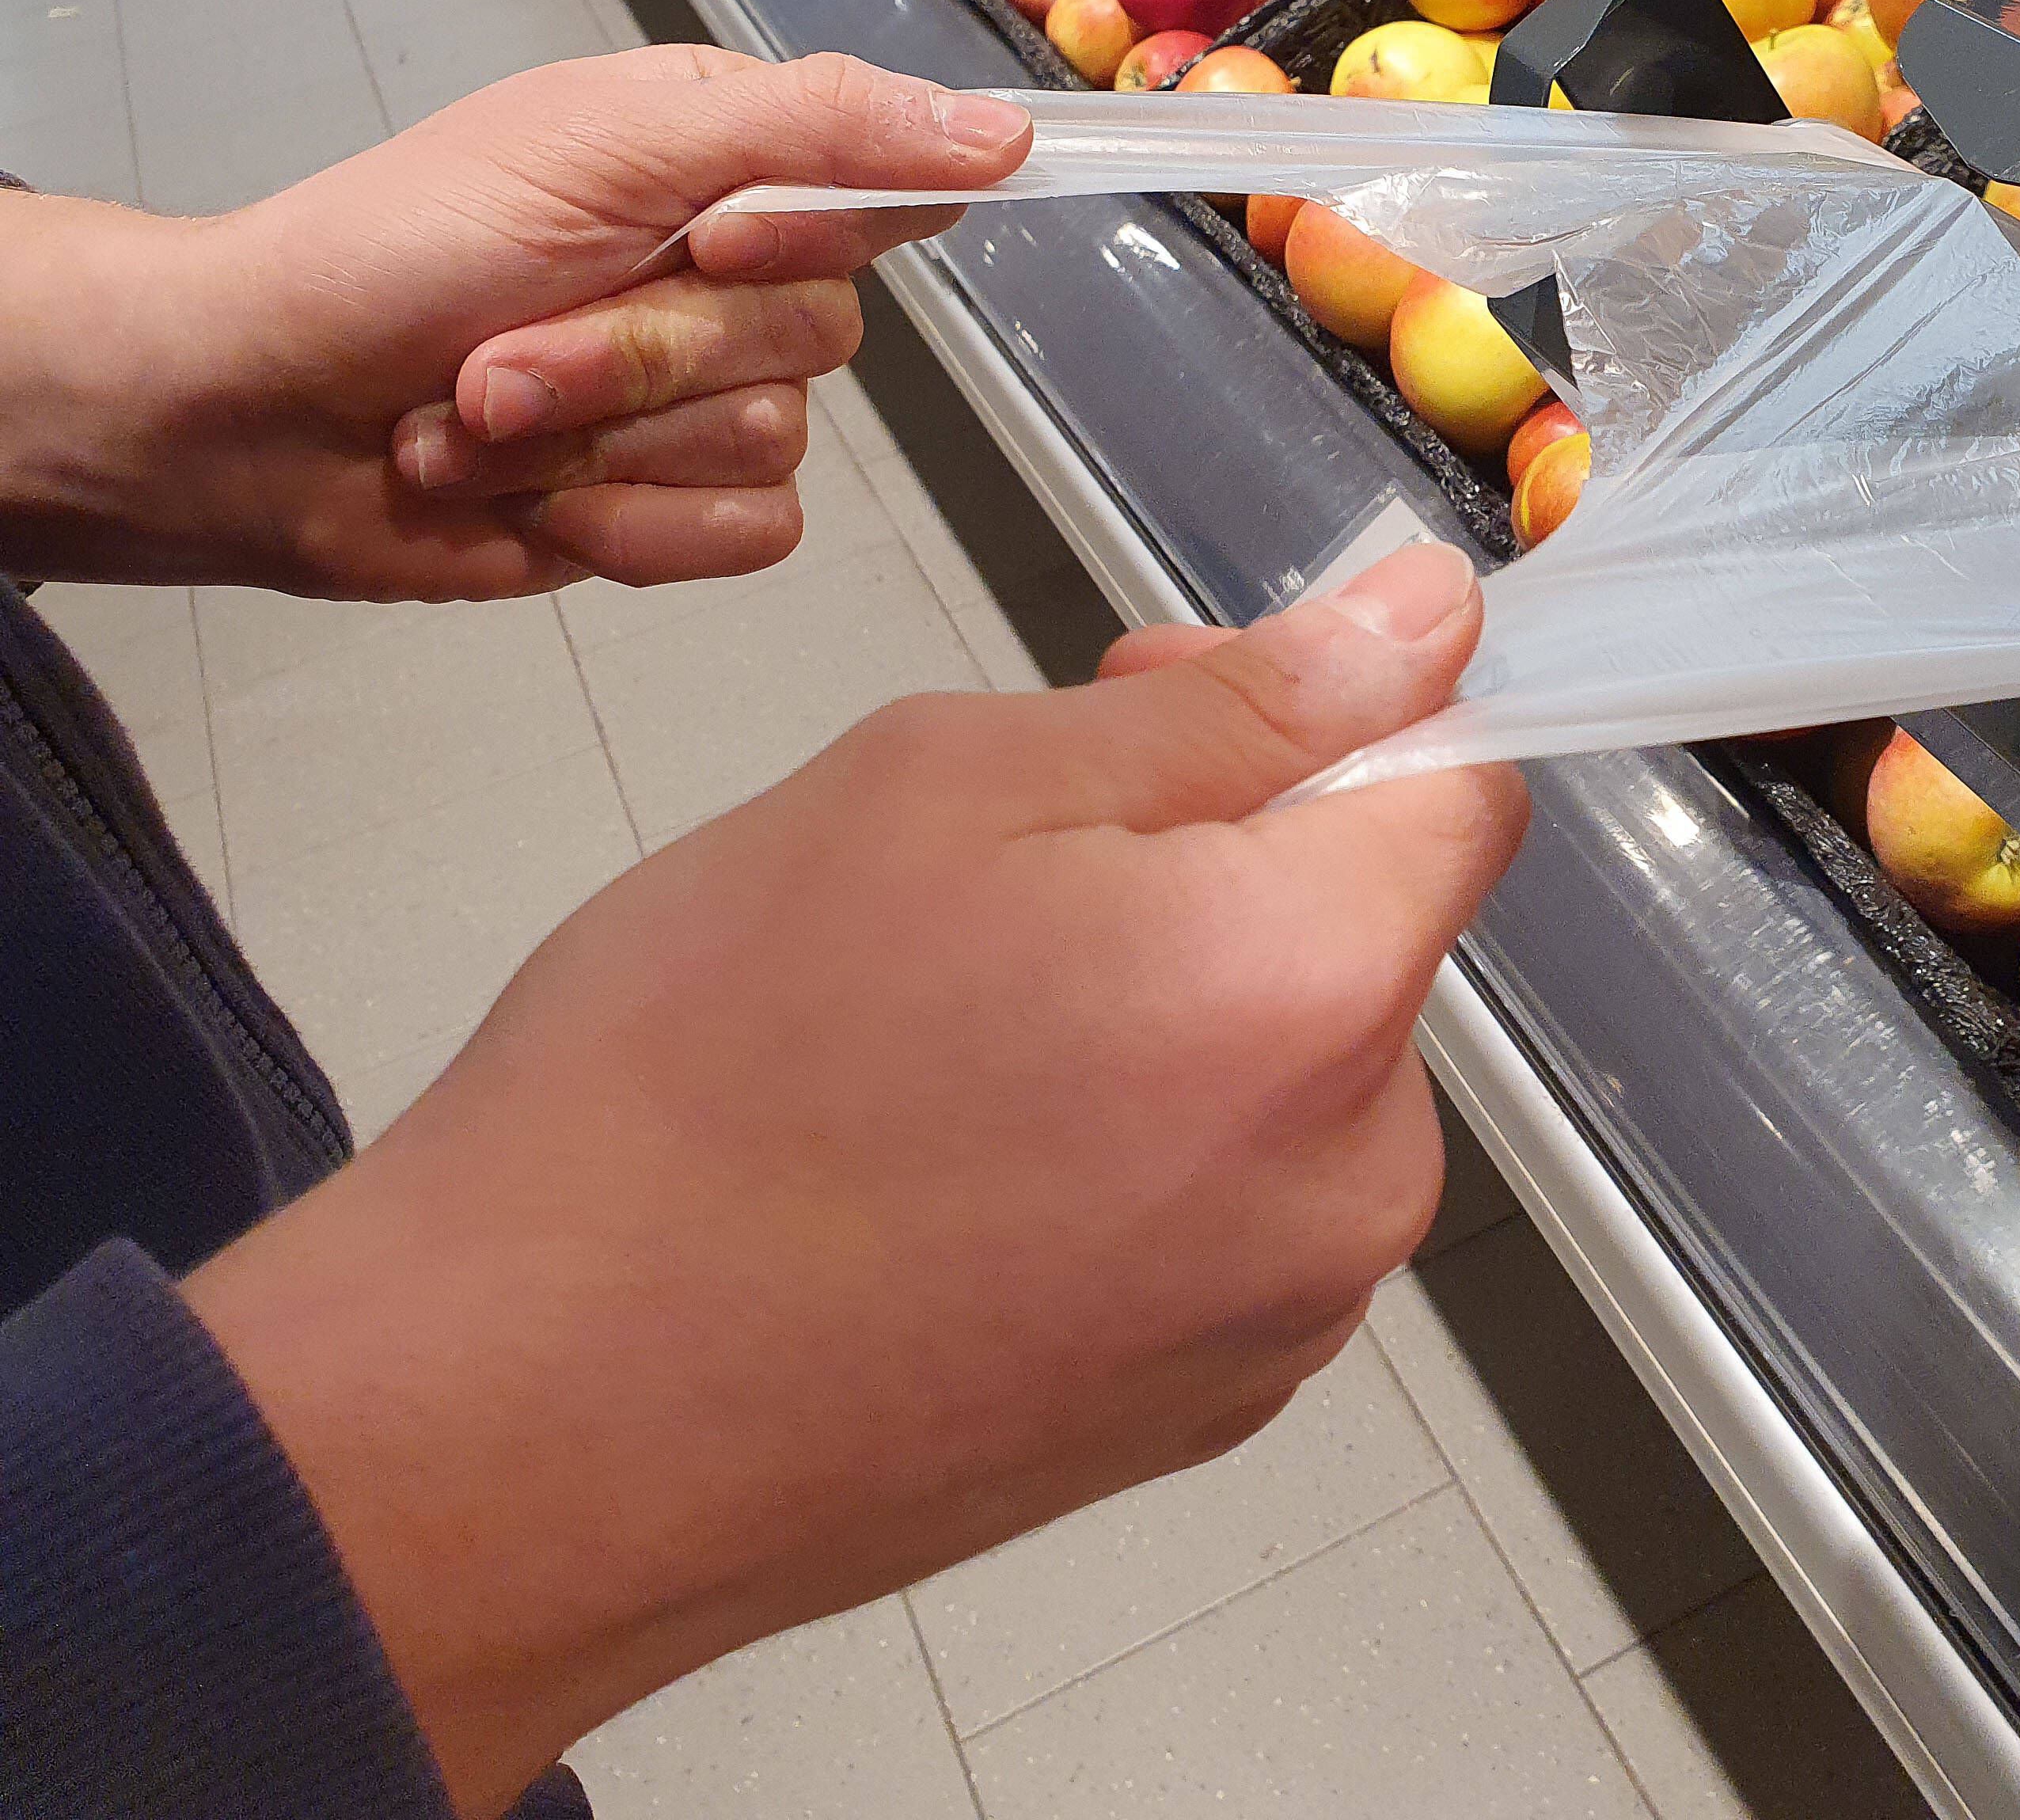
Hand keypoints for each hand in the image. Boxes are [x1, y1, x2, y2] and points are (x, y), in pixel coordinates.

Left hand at [0, 47, 1029, 597]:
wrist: (249, 415)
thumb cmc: (391, 252)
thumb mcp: (608, 146)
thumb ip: (817, 129)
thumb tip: (1001, 131)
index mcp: (725, 160)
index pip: (887, 186)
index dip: (806, 233)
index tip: (701, 243)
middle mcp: (732, 277)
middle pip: (816, 339)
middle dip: (637, 357)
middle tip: (505, 342)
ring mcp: (701, 401)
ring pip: (773, 443)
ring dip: (600, 443)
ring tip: (481, 415)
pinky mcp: (674, 510)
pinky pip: (748, 535)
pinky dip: (627, 526)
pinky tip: (531, 498)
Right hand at [182, 544, 1525, 1816]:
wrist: (531, 1416)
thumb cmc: (707, 1070)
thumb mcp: (954, 785)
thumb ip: (1236, 706)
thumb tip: (1424, 624)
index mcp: (1313, 990)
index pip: (1468, 789)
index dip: (1344, 707)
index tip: (1191, 696)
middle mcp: (1352, 1179)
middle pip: (1368, 937)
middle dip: (1227, 856)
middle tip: (1000, 846)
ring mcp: (1283, 1319)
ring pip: (1290, 1075)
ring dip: (1171, 1003)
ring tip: (944, 1018)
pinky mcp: (1200, 1411)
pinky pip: (1225, 1208)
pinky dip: (1131, 1146)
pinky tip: (953, 1149)